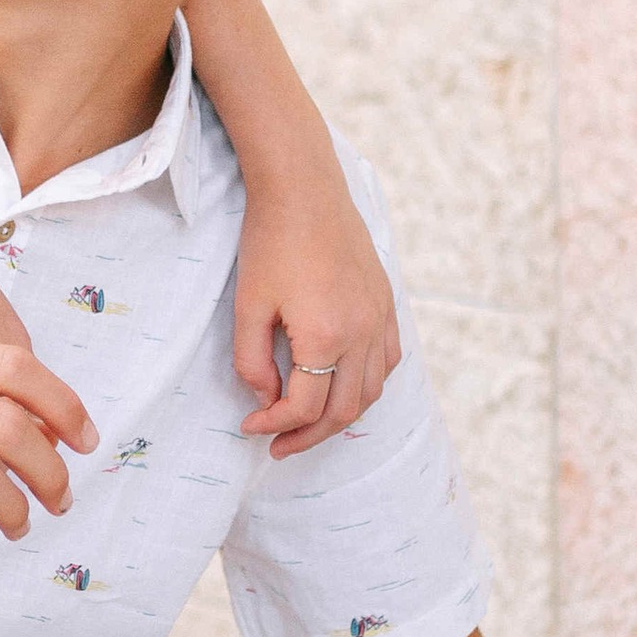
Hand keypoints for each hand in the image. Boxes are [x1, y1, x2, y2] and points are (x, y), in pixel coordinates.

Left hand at [234, 165, 397, 458]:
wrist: (304, 189)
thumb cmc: (270, 242)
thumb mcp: (248, 306)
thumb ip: (253, 361)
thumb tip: (265, 400)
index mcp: (326, 337)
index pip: (304, 407)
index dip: (274, 425)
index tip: (250, 427)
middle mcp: (362, 334)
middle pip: (344, 411)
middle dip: (309, 436)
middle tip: (279, 446)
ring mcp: (380, 319)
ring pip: (372, 392)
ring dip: (340, 416)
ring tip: (308, 426)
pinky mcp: (386, 304)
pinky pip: (388, 361)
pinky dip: (367, 385)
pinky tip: (342, 387)